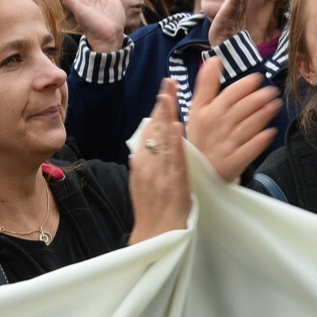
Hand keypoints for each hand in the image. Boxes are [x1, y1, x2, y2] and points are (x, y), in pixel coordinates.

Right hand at [127, 82, 190, 243]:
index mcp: (141, 162)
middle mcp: (146, 165)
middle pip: (153, 129)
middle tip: (169, 82)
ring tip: (170, 95)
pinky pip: (173, 160)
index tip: (165, 88)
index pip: (149, 129)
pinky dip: (174, 143)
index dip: (158, 108)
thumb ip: (149, 157)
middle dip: (162, 105)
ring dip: (166, 117)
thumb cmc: (153, 207)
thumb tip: (154, 136)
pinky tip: (176, 126)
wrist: (155, 234)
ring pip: (162, 141)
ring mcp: (158, 173)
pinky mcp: (172, 183)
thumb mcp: (145, 178)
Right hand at [187, 58, 280, 180]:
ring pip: (249, 126)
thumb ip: (205, 84)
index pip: (230, 94)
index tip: (258, 78)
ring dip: (265, 114)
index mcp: (208, 112)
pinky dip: (261, 140)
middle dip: (260, 98)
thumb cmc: (200, 135)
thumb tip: (214, 59)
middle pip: (243, 108)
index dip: (246, 85)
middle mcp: (218, 126)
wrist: (196, 171)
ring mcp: (226, 145)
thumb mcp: (196, 109)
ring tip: (276, 105)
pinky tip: (271, 131)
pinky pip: (250, 149)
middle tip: (273, 91)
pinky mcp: (234, 162)